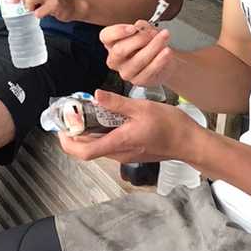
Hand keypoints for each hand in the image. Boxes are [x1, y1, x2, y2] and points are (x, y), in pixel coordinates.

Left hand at [13, 0, 76, 21]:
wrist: (72, 6)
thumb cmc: (54, 0)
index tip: (14, 0)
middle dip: (24, 0)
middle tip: (30, 5)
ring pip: (29, 0)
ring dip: (30, 8)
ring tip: (37, 9)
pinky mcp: (54, 4)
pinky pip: (38, 12)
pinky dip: (38, 15)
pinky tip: (45, 12)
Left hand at [58, 88, 201, 165]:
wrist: (189, 142)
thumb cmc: (170, 126)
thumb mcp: (142, 107)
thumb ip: (116, 103)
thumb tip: (96, 96)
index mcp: (119, 142)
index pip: (84, 152)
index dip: (67, 142)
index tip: (61, 127)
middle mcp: (119, 153)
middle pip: (87, 150)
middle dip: (75, 133)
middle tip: (73, 113)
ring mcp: (125, 154)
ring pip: (97, 146)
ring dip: (88, 132)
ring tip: (88, 111)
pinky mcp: (130, 151)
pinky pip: (109, 144)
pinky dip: (102, 132)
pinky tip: (106, 117)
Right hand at [100, 21, 173, 88]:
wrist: (164, 60)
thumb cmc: (151, 44)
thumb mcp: (147, 30)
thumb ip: (142, 27)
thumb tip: (140, 25)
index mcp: (112, 44)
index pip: (106, 36)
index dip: (118, 31)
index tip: (133, 28)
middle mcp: (115, 59)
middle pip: (119, 50)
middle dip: (138, 39)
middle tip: (152, 33)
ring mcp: (125, 72)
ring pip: (137, 60)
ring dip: (153, 47)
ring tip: (164, 38)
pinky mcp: (138, 81)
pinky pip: (149, 70)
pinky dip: (160, 60)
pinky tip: (166, 52)